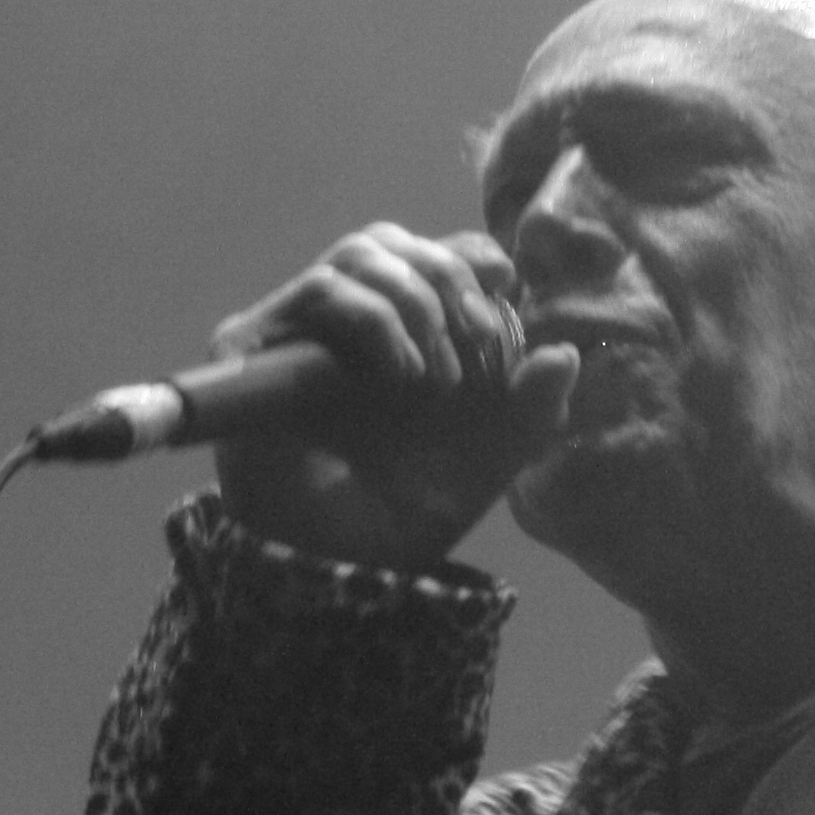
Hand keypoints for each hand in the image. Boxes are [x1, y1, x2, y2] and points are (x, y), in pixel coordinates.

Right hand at [209, 222, 576, 569]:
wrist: (335, 572)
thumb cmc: (399, 522)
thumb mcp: (484, 463)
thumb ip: (529, 411)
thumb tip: (565, 354)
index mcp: (392, 335)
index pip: (425, 256)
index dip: (468, 257)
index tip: (507, 286)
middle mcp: (338, 325)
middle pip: (391, 242)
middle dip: (449, 278)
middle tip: (482, 342)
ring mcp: (291, 331)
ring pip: (357, 254)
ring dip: (418, 303)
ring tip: (445, 377)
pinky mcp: (249, 344)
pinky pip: (324, 291)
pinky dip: (380, 321)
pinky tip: (405, 376)